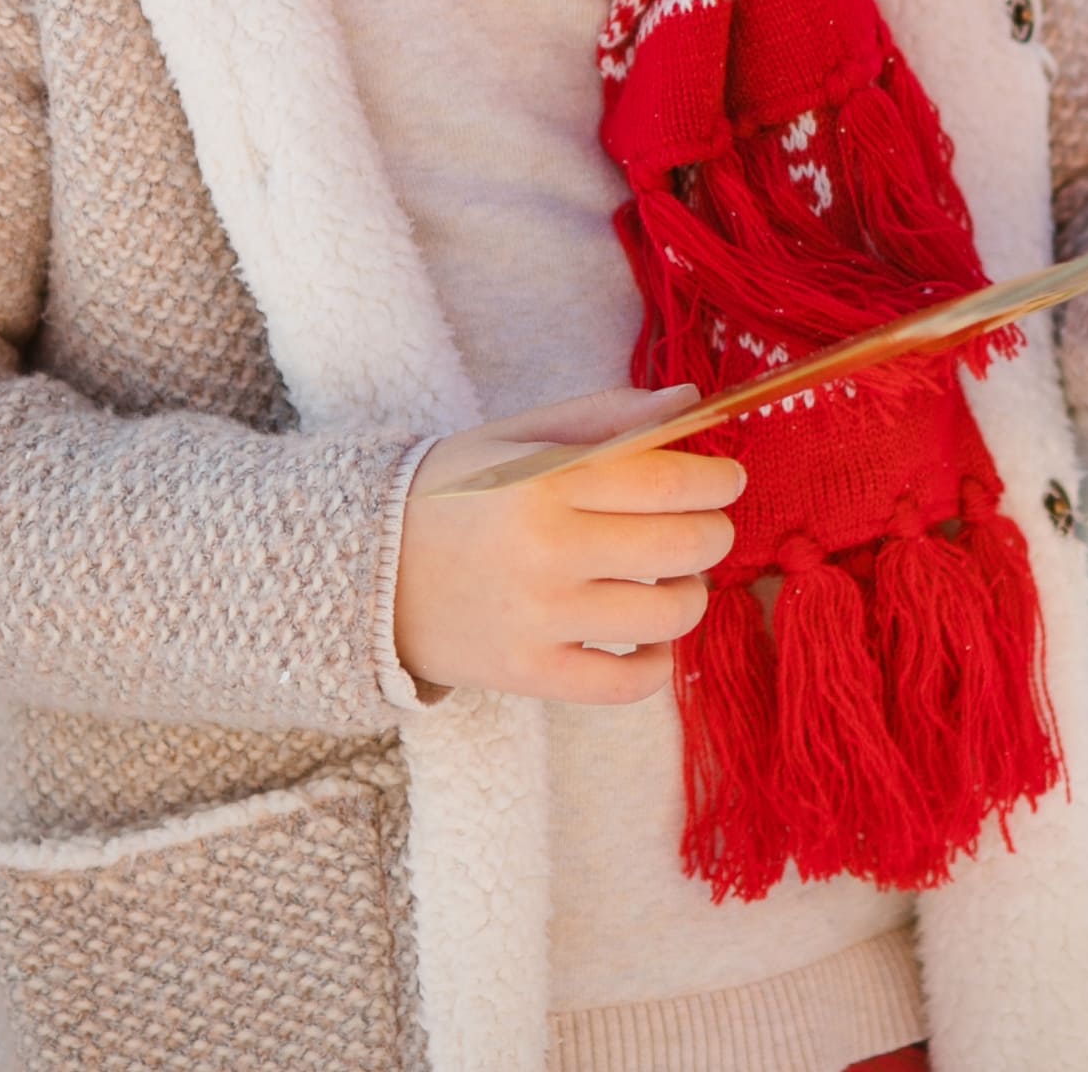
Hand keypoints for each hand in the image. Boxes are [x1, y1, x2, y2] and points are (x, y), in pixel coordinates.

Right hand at [393, 384, 740, 703]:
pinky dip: (657, 663)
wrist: (361, 570)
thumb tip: (691, 403)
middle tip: (707, 526)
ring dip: (691, 593)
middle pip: (681, 546)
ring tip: (673, 579)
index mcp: (545, 481)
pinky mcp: (528, 674)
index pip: (669, 481)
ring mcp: (538, 619)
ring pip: (668, 615)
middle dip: (715, 533)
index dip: (717, 480)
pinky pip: (626, 684)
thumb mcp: (518, 437)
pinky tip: (650, 639)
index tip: (727, 479)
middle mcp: (547, 550)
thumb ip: (607, 417)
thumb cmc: (452, 493)